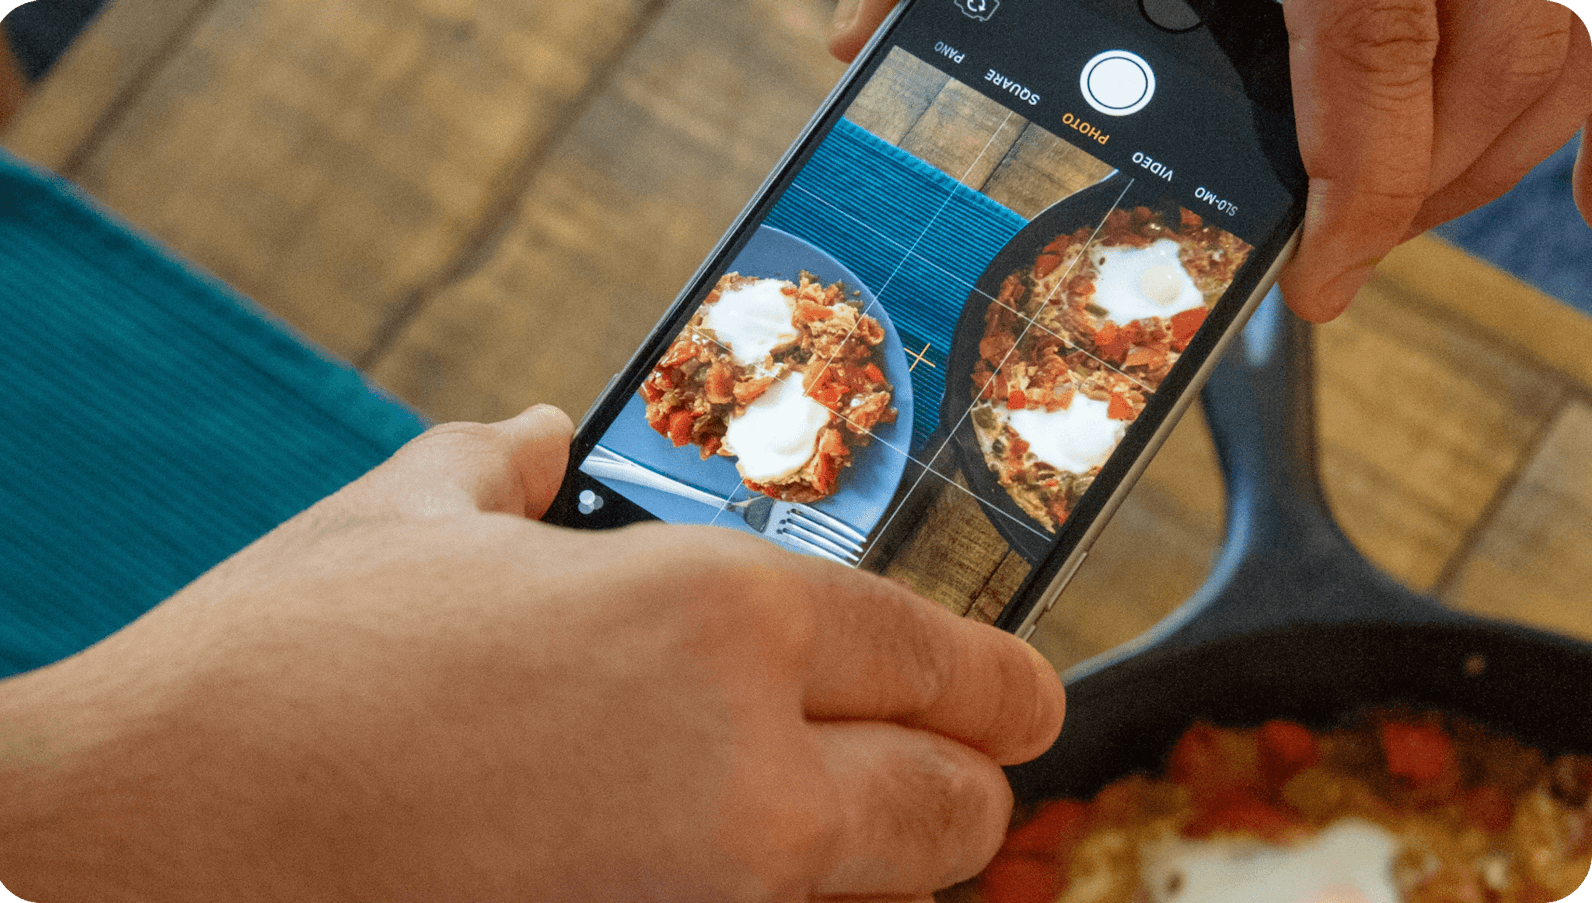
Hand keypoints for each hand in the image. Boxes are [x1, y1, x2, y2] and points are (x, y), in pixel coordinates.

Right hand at [0, 406, 1063, 901]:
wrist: (166, 827)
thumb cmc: (297, 659)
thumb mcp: (418, 512)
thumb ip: (510, 462)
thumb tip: (547, 434)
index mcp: (721, 616)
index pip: (941, 660)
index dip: (1003, 681)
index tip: (1024, 696)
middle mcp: (749, 767)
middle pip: (956, 806)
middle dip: (969, 782)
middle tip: (954, 761)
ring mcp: (705, 891)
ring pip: (878, 887)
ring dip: (883, 849)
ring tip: (829, 806)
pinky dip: (775, 890)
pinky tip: (700, 849)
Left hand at [827, 0, 1591, 322]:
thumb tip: (858, 37)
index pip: (1377, 73)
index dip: (1365, 203)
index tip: (1327, 277)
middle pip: (1504, 70)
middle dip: (1428, 191)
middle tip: (1355, 247)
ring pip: (1559, 40)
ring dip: (1492, 138)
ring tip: (1403, 193)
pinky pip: (1578, 4)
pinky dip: (1552, 83)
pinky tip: (1531, 141)